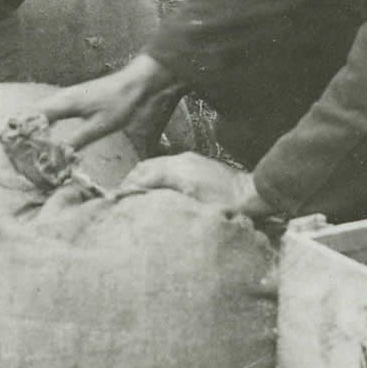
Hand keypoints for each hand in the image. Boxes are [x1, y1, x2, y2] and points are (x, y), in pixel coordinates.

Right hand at [32, 53, 174, 148]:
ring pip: (36, 116)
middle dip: (20, 137)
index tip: (15, 155)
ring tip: (28, 155)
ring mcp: (64, 100)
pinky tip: (45, 142)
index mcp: (61, 103)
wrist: (139, 82)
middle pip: (27, 116)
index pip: (28, 119)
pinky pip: (49, 115)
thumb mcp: (99, 126)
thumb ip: (76, 141)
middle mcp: (58, 99)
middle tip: (19, 160)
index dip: (18, 137)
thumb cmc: (121, 101)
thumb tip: (55, 159)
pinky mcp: (72, 104)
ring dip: (30, 133)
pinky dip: (42, 129)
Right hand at [120, 151, 262, 214]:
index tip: (115, 201)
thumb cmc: (225, 205)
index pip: (141, 177)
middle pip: (144, 167)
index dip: (126, 189)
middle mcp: (179, 161)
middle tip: (121, 198)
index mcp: (176, 171)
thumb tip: (144, 206)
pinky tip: (155, 187)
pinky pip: (166, 164)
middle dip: (130, 181)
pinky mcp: (194, 161)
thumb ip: (167, 203)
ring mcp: (187, 159)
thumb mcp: (194, 208)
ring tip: (134, 194)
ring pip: (154, 164)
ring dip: (141, 177)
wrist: (250, 193)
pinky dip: (155, 174)